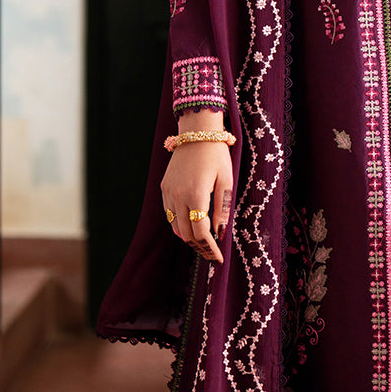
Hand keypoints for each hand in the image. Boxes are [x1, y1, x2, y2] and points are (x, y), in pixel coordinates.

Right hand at [160, 139, 232, 263]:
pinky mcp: (164, 188)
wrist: (196, 132)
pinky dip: (179, 223)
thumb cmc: (216, 155)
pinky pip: (169, 214)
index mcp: (196, 195)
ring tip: (204, 242)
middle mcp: (178, 196)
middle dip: (200, 246)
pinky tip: (191, 224)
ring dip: (189, 236)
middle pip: (186, 234)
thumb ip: (222, 208)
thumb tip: (220, 233)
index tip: (219, 258)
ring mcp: (168, 192)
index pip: (201, 232)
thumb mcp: (226, 180)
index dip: (210, 248)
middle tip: (212, 252)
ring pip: (175, 226)